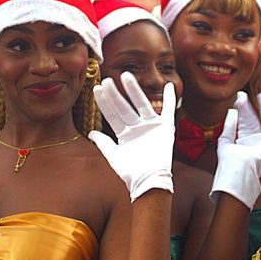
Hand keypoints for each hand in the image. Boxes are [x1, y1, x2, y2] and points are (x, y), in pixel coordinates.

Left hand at [89, 72, 174, 200]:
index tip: (97, 89)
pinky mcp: (165, 128)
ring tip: (127, 76)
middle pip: (124, 107)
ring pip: (141, 104)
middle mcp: (137, 127)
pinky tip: (167, 86)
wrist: (149, 182)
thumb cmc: (131, 173)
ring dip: (134, 90)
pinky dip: (169, 99)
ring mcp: (151, 126)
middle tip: (107, 80)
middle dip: (115, 94)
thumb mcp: (114, 157)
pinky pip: (168, 111)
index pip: (112, 114)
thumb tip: (91, 133)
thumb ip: (104, 143)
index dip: (104, 102)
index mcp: (124, 133)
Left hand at [212, 91, 260, 208]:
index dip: (242, 109)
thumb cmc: (230, 162)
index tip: (239, 97)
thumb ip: (229, 126)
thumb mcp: (225, 141)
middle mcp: (255, 142)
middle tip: (246, 94)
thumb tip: (232, 111)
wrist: (239, 172)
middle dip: (250, 108)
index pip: (244, 122)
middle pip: (254, 120)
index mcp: (244, 142)